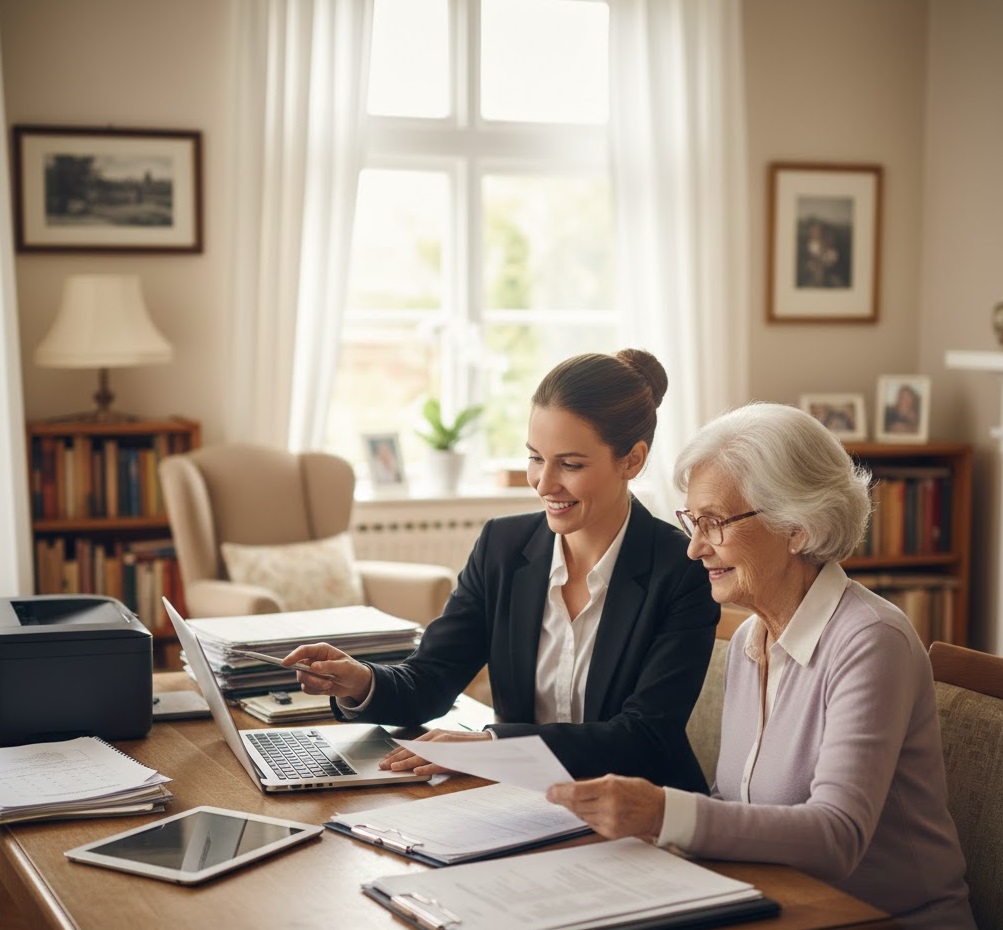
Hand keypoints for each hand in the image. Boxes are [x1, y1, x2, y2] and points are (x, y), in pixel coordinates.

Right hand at [281, 643, 372, 701]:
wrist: (355, 683)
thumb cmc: (352, 670)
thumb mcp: (344, 667)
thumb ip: (329, 666)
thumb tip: (313, 667)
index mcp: (321, 650)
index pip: (303, 651)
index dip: (293, 656)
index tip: (285, 663)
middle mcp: (313, 660)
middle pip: (299, 668)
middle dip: (310, 678)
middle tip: (326, 683)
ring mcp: (311, 671)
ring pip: (302, 679)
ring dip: (315, 685)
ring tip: (330, 684)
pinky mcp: (312, 682)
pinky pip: (307, 688)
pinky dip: (316, 691)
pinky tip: (327, 688)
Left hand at [379, 729, 492, 775]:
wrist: (488, 743)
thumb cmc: (466, 746)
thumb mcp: (445, 743)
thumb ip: (432, 748)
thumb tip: (415, 758)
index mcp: (435, 734)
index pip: (411, 744)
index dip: (397, 753)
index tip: (385, 760)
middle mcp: (438, 737)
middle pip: (413, 750)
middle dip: (396, 759)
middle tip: (382, 767)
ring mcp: (446, 746)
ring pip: (422, 756)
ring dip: (406, 763)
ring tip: (394, 769)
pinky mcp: (454, 756)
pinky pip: (438, 763)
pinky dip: (426, 768)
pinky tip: (417, 772)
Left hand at [546, 774, 664, 840]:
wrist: (657, 811)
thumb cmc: (637, 791)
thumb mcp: (615, 779)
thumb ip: (592, 783)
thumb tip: (570, 785)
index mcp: (609, 788)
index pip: (576, 792)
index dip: (559, 792)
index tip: (550, 791)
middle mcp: (608, 806)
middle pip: (575, 805)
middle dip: (562, 800)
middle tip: (553, 795)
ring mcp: (609, 822)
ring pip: (580, 815)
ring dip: (572, 808)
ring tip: (568, 801)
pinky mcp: (610, 833)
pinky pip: (590, 824)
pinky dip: (584, 816)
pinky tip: (584, 810)